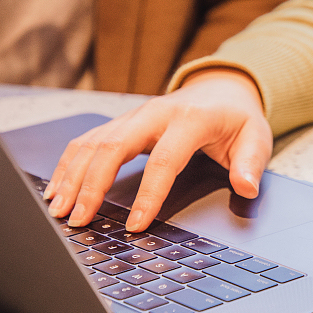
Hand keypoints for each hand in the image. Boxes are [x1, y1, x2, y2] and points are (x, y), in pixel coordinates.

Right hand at [44, 68, 272, 231]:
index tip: (135, 225)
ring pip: (94, 142)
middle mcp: (155, 113)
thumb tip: (246, 187)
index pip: (164, 159)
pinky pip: (89, 141)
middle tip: (78, 219)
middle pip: (113, 147)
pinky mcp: (122, 122)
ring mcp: (134, 116)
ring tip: (58, 210)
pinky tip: (57, 189)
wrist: (221, 88)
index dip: (148, 194)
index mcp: (189, 119)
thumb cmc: (236, 118)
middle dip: (91, 185)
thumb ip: (251, 163)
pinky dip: (68, 164)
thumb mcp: (256, 137)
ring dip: (72, 176)